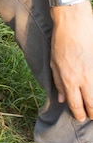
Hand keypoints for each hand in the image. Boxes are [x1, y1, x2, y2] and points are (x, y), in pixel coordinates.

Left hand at [50, 3, 92, 120]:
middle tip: (92, 118)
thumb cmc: (61, 41)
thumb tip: (62, 99)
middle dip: (92, 113)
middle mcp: (82, 78)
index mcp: (68, 79)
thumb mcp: (54, 63)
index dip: (79, 113)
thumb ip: (58, 82)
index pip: (75, 103)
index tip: (81, 118)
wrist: (74, 23)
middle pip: (91, 102)